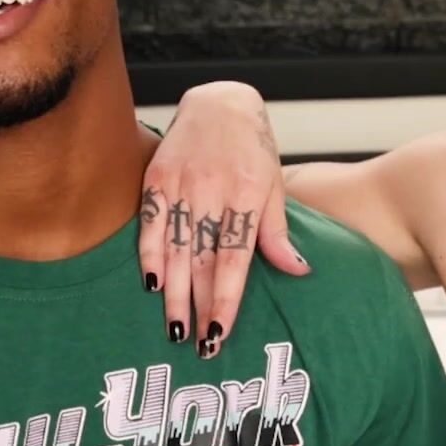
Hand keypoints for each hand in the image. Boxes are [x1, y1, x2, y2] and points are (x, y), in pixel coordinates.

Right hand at [139, 82, 309, 356]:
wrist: (220, 100)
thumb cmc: (253, 148)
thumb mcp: (274, 184)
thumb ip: (277, 231)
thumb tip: (297, 271)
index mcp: (247, 194)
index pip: (234, 259)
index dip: (226, 299)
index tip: (220, 333)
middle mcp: (213, 190)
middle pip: (203, 260)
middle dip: (199, 305)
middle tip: (198, 345)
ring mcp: (182, 182)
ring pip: (174, 248)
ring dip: (173, 292)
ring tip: (175, 328)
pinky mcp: (157, 176)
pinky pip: (150, 222)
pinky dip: (148, 254)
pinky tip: (151, 285)